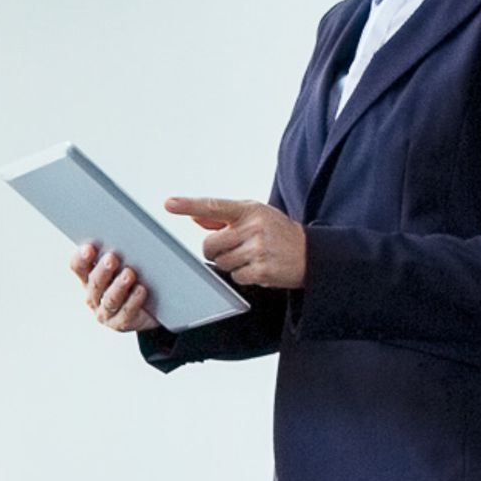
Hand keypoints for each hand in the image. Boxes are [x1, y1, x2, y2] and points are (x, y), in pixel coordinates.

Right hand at [69, 243, 159, 331]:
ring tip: (129, 274)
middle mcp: (93, 296)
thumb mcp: (122, 266)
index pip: (78, 267)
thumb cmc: (133, 281)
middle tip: (112, 258)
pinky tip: (141, 290)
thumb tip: (124, 238)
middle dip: (103, 270)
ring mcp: (105, 312)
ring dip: (119, 286)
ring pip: (110, 299)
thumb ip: (118, 255)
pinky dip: (134, 301)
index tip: (89, 248)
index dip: (81, 258)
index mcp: (88, 278)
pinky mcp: (120, 324)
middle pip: (94, 283)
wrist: (149, 309)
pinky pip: (126, 313)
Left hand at [164, 197, 306, 288]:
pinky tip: (258, 267)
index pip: (213, 205)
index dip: (189, 205)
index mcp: (249, 209)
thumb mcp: (255, 215)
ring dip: (230, 263)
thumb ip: (222, 217)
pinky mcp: (262, 270)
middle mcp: (253, 227)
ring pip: (220, 262)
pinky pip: (235, 276)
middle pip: (209, 244)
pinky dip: (242, 275)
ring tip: (251, 256)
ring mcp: (258, 249)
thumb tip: (195, 216)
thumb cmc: (277, 232)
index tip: (169, 203)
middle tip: (235, 247)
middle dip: (215, 250)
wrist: (311, 253)